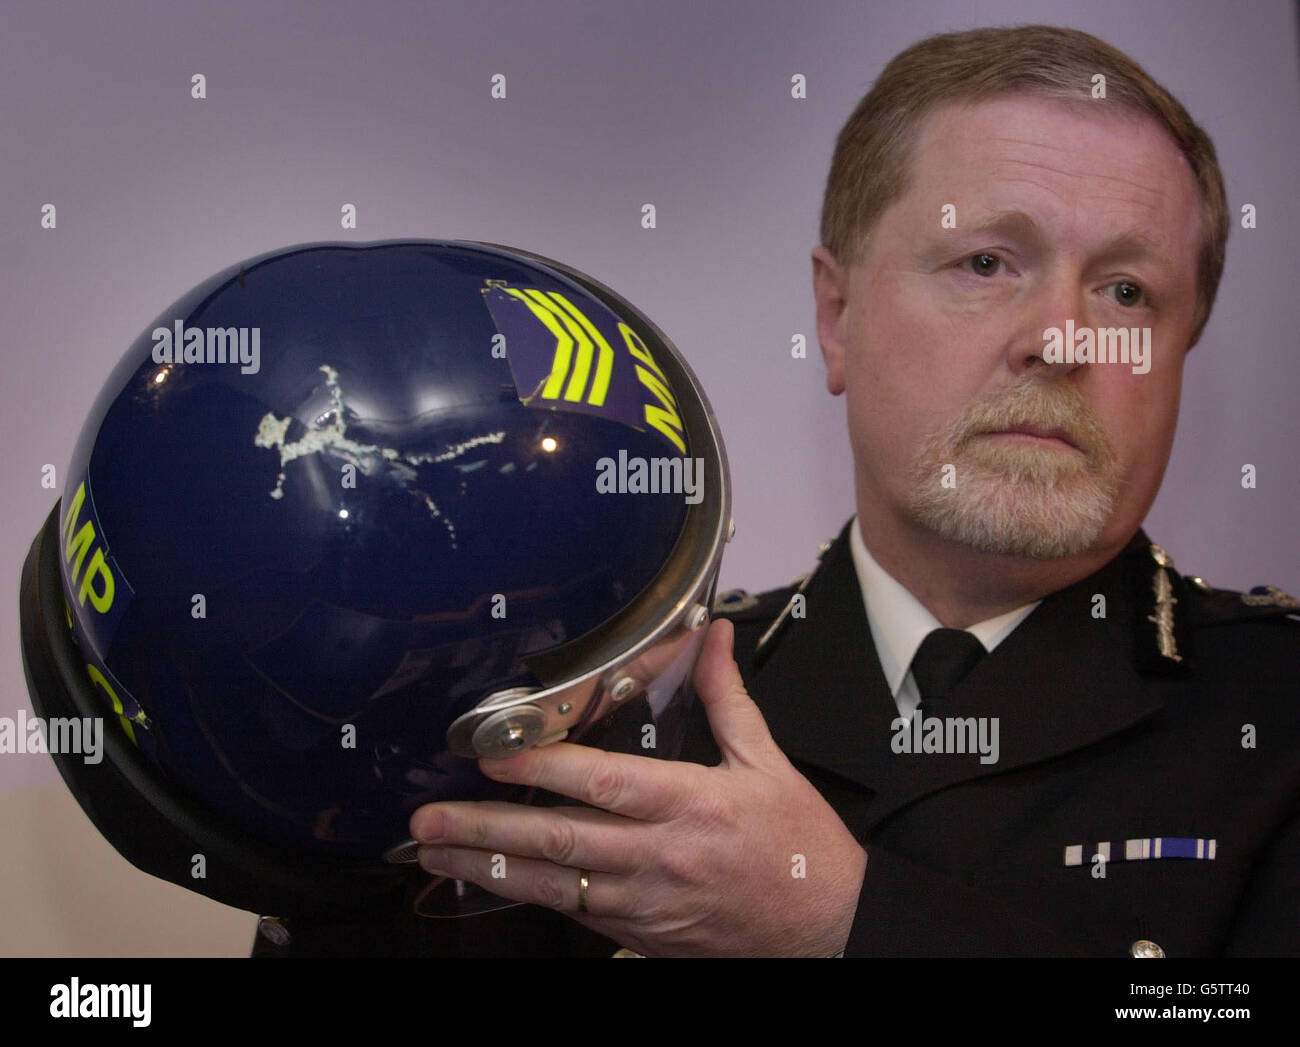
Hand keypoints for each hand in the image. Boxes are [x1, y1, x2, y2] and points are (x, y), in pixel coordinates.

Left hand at [409, 618, 868, 956]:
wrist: (829, 926)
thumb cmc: (799, 842)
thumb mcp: (769, 761)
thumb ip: (727, 697)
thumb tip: (710, 635)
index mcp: (693, 804)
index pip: (606, 784)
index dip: (544, 768)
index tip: (492, 753)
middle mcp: (662, 857)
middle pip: (562, 842)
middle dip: (487, 831)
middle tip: (426, 822)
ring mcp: (648, 904)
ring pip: (555, 888)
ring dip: (490, 870)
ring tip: (434, 855)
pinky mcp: (643, 934)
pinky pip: (576, 915)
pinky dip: (530, 896)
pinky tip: (490, 881)